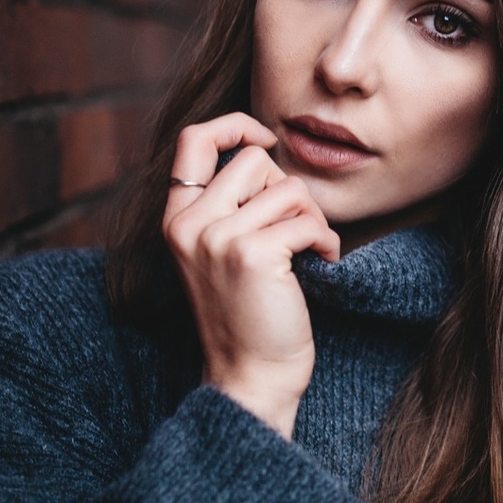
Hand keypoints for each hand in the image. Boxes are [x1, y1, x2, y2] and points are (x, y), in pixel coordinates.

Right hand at [162, 112, 340, 438]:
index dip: (235, 125)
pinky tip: (322, 264)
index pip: (194, 139)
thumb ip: (229, 204)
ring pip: (288, 189)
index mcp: (176, 219)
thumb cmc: (249, 314)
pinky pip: (307, 220)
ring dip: (312, 219)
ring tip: (308, 253)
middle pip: (254, 159)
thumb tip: (264, 150)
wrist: (251, 377)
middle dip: (288, 188)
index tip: (266, 139)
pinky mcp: (252, 255)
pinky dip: (326, 241)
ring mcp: (217, 239)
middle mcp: (190, 225)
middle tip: (296, 229)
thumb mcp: (221, 251)